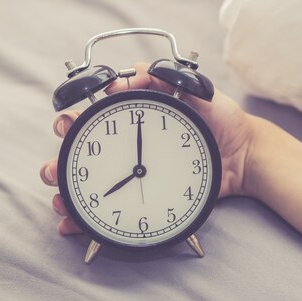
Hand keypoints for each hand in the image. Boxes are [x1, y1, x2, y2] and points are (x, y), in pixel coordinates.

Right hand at [40, 62, 254, 234]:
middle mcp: (131, 146)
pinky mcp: (146, 196)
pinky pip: (113, 208)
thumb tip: (127, 76)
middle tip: (56, 166)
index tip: (67, 121)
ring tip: (59, 197)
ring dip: (67, 189)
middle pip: (84, 149)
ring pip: (91, 180)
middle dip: (63, 157)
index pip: (97, 116)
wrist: (245, 157)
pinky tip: (72, 225)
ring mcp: (137, 173)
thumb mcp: (199, 91)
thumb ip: (166, 79)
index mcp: (138, 118)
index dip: (75, 119)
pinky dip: (87, 219)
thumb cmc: (223, 121)